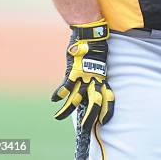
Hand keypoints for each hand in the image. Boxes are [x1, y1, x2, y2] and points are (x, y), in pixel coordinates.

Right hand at [52, 18, 114, 132]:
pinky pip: (65, 86)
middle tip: (86, 128)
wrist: (91, 32)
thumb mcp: (99, 59)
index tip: (106, 120)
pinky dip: (59, 93)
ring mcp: (83, 76)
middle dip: (91, 116)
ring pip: (77, 98)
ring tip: (58, 118)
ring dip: (67, 109)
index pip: (107, 96)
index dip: (107, 109)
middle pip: (95, 102)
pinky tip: (53, 100)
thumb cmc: (95, 44)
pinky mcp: (73, 70)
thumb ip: (95, 70)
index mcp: (101, 77)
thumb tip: (93, 76)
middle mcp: (94, 79)